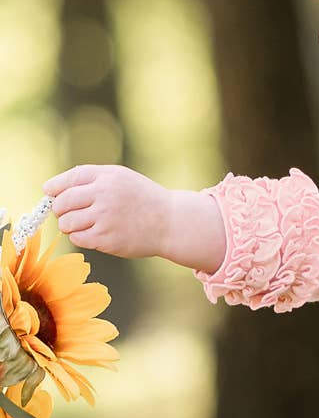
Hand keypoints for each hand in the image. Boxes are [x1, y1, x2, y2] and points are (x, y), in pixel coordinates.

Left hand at [42, 164, 171, 258]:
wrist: (171, 223)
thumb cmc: (144, 200)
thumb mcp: (122, 178)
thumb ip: (93, 178)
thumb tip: (55, 189)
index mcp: (106, 178)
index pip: (69, 180)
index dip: (55, 187)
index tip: (49, 192)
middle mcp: (104, 195)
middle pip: (63, 202)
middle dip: (60, 209)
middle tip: (68, 213)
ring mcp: (105, 218)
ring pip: (67, 222)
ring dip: (69, 225)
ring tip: (82, 224)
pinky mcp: (107, 239)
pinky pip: (78, 238)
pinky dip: (80, 237)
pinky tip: (92, 234)